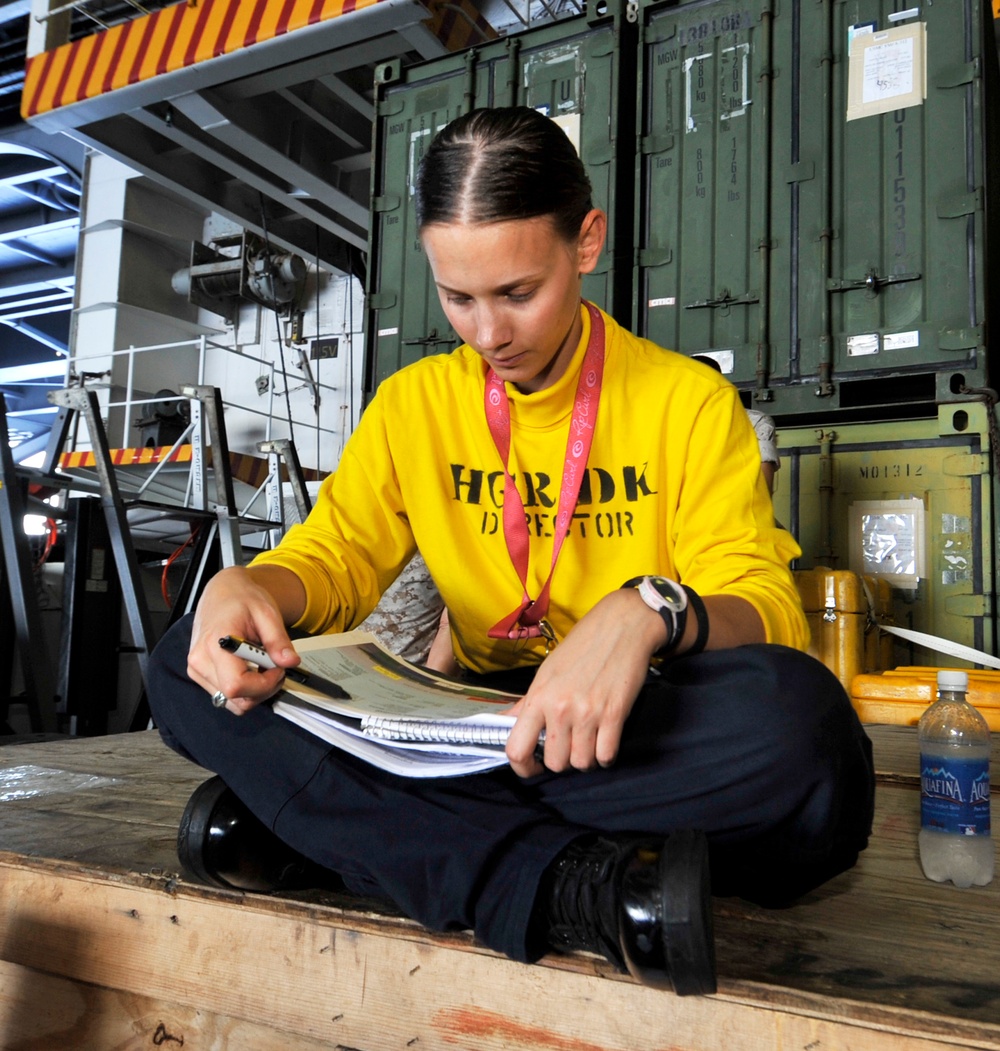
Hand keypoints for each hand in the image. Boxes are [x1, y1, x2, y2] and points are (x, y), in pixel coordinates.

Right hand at [186, 565, 303, 714]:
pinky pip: (226, 696)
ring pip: (231, 702)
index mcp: (215, 643)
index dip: (263, 684)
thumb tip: (290, 662)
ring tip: (263, 666)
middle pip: (235, 699)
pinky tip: (251, 669)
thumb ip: (278, 640)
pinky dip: (244, 690)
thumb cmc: (241, 598)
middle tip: (275, 667)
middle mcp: (200, 660)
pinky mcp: (200, 674)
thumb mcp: (267, 613)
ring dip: (255, 692)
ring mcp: (197, 670)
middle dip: (263, 690)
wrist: (222, 591)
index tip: (278, 669)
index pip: (237, 685)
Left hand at [504, 589, 663, 777]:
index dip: (523, 767)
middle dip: (562, 760)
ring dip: (586, 758)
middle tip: (568, 744)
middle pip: (555, 763)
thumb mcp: (547, 672)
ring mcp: (588, 713)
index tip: (533, 766)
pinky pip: (606, 756)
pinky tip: (605, 740)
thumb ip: (527, 703)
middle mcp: (559, 708)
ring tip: (588, 741)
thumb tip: (502, 721)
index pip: (517, 749)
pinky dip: (606, 755)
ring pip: (581, 764)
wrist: (621, 625)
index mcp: (538, 697)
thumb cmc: (582, 646)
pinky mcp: (615, 715)